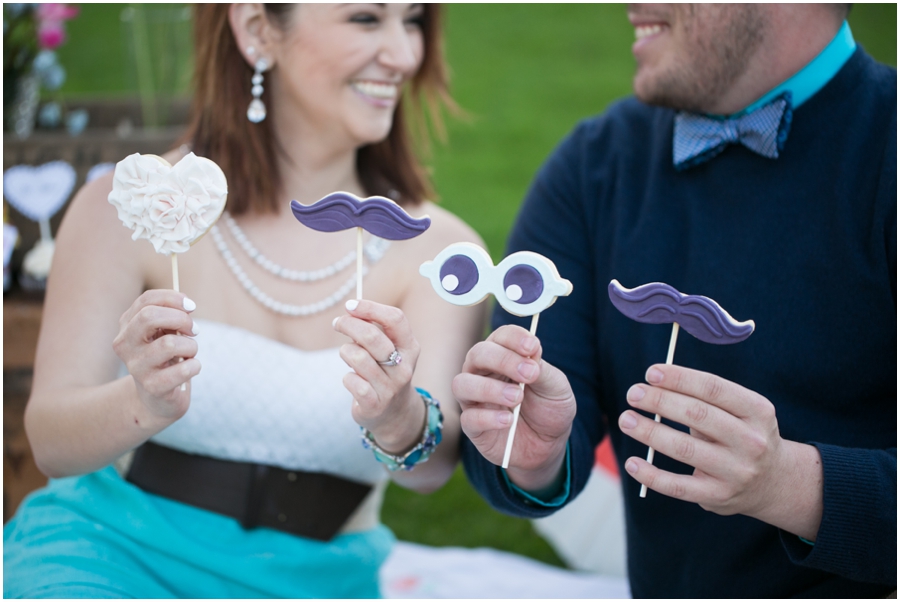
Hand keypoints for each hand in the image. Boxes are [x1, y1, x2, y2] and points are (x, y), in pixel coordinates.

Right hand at [112, 290, 199, 421]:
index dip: (173, 298)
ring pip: (170, 343)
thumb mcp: (164, 332)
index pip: (146, 300)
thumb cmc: (165, 357)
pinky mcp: (152, 387)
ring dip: (191, 346)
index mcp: (126, 326)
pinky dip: (195, 365)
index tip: (191, 306)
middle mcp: (125, 345)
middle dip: (181, 319)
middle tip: (194, 330)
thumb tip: (187, 306)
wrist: (158, 398)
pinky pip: (184, 369)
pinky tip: (191, 368)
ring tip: (189, 353)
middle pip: (149, 317)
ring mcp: (136, 367)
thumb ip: (171, 315)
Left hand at [333, 299, 423, 453]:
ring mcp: (391, 387)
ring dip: (346, 352)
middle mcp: (404, 366)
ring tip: (348, 356)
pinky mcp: (375, 404)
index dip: (370, 308)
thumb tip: (352, 310)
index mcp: (410, 347)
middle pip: (372, 336)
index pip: (396, 319)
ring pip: (358, 357)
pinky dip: (347, 377)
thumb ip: (374, 331)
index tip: (351, 305)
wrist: (394, 415)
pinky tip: (352, 379)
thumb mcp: (389, 350)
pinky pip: (351, 381)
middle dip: (349, 325)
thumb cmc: (385, 373)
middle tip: (338, 323)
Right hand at [452, 325, 575, 489]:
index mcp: (504, 356)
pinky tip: (508, 420)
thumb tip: (530, 353)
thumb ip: (542, 369)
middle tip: (528, 374)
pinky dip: (488, 417)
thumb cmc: (548, 408)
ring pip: (462, 384)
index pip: (500, 336)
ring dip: (489, 388)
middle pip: (477, 354)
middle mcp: (483, 373)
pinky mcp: (472, 426)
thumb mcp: (556, 387)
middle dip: (503, 360)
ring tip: (516, 398)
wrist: (549, 445)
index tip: (532, 347)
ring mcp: (474, 399)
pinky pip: (469, 417)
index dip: (514, 338)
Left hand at [619, 363, 822, 537]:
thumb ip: (704, 398)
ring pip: (685, 449)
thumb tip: (654, 384)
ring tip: (626, 420)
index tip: (651, 373)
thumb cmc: (741, 435)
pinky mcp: (719, 496)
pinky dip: (651, 475)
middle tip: (633, 393)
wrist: (773, 483)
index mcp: (757, 411)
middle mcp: (751, 441)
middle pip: (698, 415)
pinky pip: (678, 486)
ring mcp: (736, 472)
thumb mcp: (740, 411)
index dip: (680, 378)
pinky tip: (632, 463)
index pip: (713, 389)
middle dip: (660, 401)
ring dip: (649, 432)